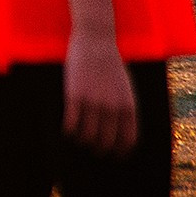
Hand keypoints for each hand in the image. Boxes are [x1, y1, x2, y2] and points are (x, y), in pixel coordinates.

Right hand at [62, 33, 139, 156]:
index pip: (127, 141)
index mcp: (128, 107)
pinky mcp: (74, 96)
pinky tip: (66, 130)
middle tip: (92, 149)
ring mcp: (93, 102)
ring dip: (82, 142)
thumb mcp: (125, 88)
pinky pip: (71, 124)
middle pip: (106, 142)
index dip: (120, 153)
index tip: (113, 156)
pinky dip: (69, 132)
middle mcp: (113, 108)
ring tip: (78, 140)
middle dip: (99, 150)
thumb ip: (124, 108)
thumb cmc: (111, 63)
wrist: (96, 40)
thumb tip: (119, 130)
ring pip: (87, 137)